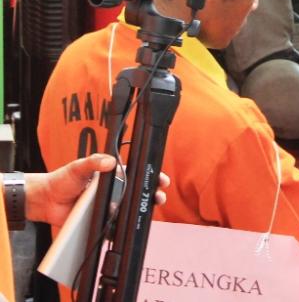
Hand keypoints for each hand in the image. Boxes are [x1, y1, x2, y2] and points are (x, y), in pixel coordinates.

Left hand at [25, 154, 169, 225]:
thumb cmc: (62, 180)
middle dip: (151, 195)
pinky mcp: (99, 222)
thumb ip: (94, 162)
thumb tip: (110, 162)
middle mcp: (112, 192)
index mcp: (112, 177)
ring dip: (139, 211)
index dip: (150, 177)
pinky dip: (121, 229)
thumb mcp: (78, 167)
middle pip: (137, 194)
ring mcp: (107, 207)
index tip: (160, 180)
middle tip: (158, 197)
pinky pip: (114, 227)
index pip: (136, 175)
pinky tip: (127, 227)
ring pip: (128, 211)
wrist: (45, 201)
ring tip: (147, 211)